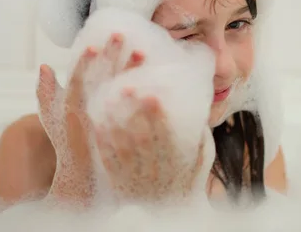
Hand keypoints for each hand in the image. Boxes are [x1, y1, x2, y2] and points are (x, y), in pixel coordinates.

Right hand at [36, 33, 144, 206]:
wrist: (80, 175)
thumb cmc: (64, 141)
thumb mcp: (50, 116)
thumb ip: (45, 91)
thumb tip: (44, 66)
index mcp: (70, 106)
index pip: (77, 79)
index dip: (85, 62)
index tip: (95, 44)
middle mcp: (88, 113)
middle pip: (101, 79)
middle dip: (111, 56)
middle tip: (122, 34)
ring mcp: (105, 122)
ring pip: (121, 91)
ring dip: (131, 71)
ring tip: (144, 51)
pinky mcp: (122, 131)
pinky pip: (134, 109)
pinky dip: (143, 95)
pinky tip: (154, 79)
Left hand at [95, 88, 204, 203]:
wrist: (171, 214)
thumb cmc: (190, 181)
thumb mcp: (202, 160)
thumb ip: (201, 137)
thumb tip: (197, 109)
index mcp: (177, 164)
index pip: (166, 136)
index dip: (158, 116)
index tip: (151, 94)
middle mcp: (156, 172)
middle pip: (143, 138)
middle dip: (134, 112)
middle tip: (126, 87)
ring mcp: (137, 179)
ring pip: (123, 148)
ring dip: (115, 122)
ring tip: (109, 99)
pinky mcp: (121, 184)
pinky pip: (110, 162)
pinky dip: (104, 142)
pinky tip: (98, 123)